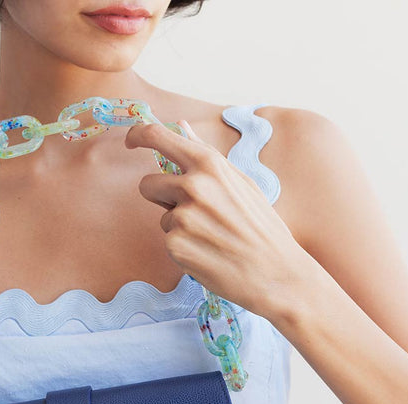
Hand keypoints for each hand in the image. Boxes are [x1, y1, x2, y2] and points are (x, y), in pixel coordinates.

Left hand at [124, 118, 313, 323]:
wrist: (276, 273)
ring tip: (212, 237)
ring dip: (179, 226)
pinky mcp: (175, 246)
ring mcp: (182, 217)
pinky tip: (209, 253)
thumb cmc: (261, 227)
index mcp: (209, 164)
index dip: (138, 135)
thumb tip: (180, 125)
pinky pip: (168, 241)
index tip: (131, 141)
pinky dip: (184, 248)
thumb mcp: (240, 182)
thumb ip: (205, 154)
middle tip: (195, 214)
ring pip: (162, 217)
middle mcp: (193, 186)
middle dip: (162, 198)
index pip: (157, 136)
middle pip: (148, 184)